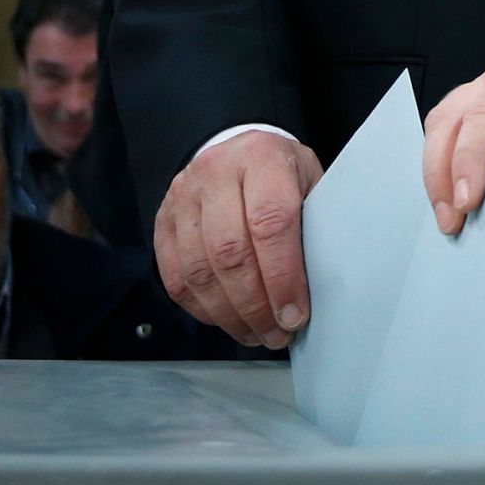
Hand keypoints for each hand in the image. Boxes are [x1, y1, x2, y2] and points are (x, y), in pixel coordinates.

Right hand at [154, 131, 322, 348]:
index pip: (271, 222)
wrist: (240, 150)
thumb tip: (320, 286)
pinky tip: (228, 319)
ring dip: (230, 314)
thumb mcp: (309, 180)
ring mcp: (183, 197)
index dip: (283, 276)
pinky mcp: (163, 223)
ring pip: (200, 270)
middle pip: (231, 252)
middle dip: (256, 305)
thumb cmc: (283, 173)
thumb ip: (313, 223)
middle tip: (277, 333)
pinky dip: (203, 308)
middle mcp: (216, 172)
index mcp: (262, 156)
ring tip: (256, 334)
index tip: (296, 313)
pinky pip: (177, 278)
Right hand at [422, 52, 484, 234]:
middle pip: (452, 119)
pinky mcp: (482, 127)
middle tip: (451, 219)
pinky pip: (450, 146)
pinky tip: (453, 204)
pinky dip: (446, 176)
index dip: (469, 159)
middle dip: (443, 172)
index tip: (467, 202)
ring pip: (442, 130)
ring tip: (450, 218)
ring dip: (438, 175)